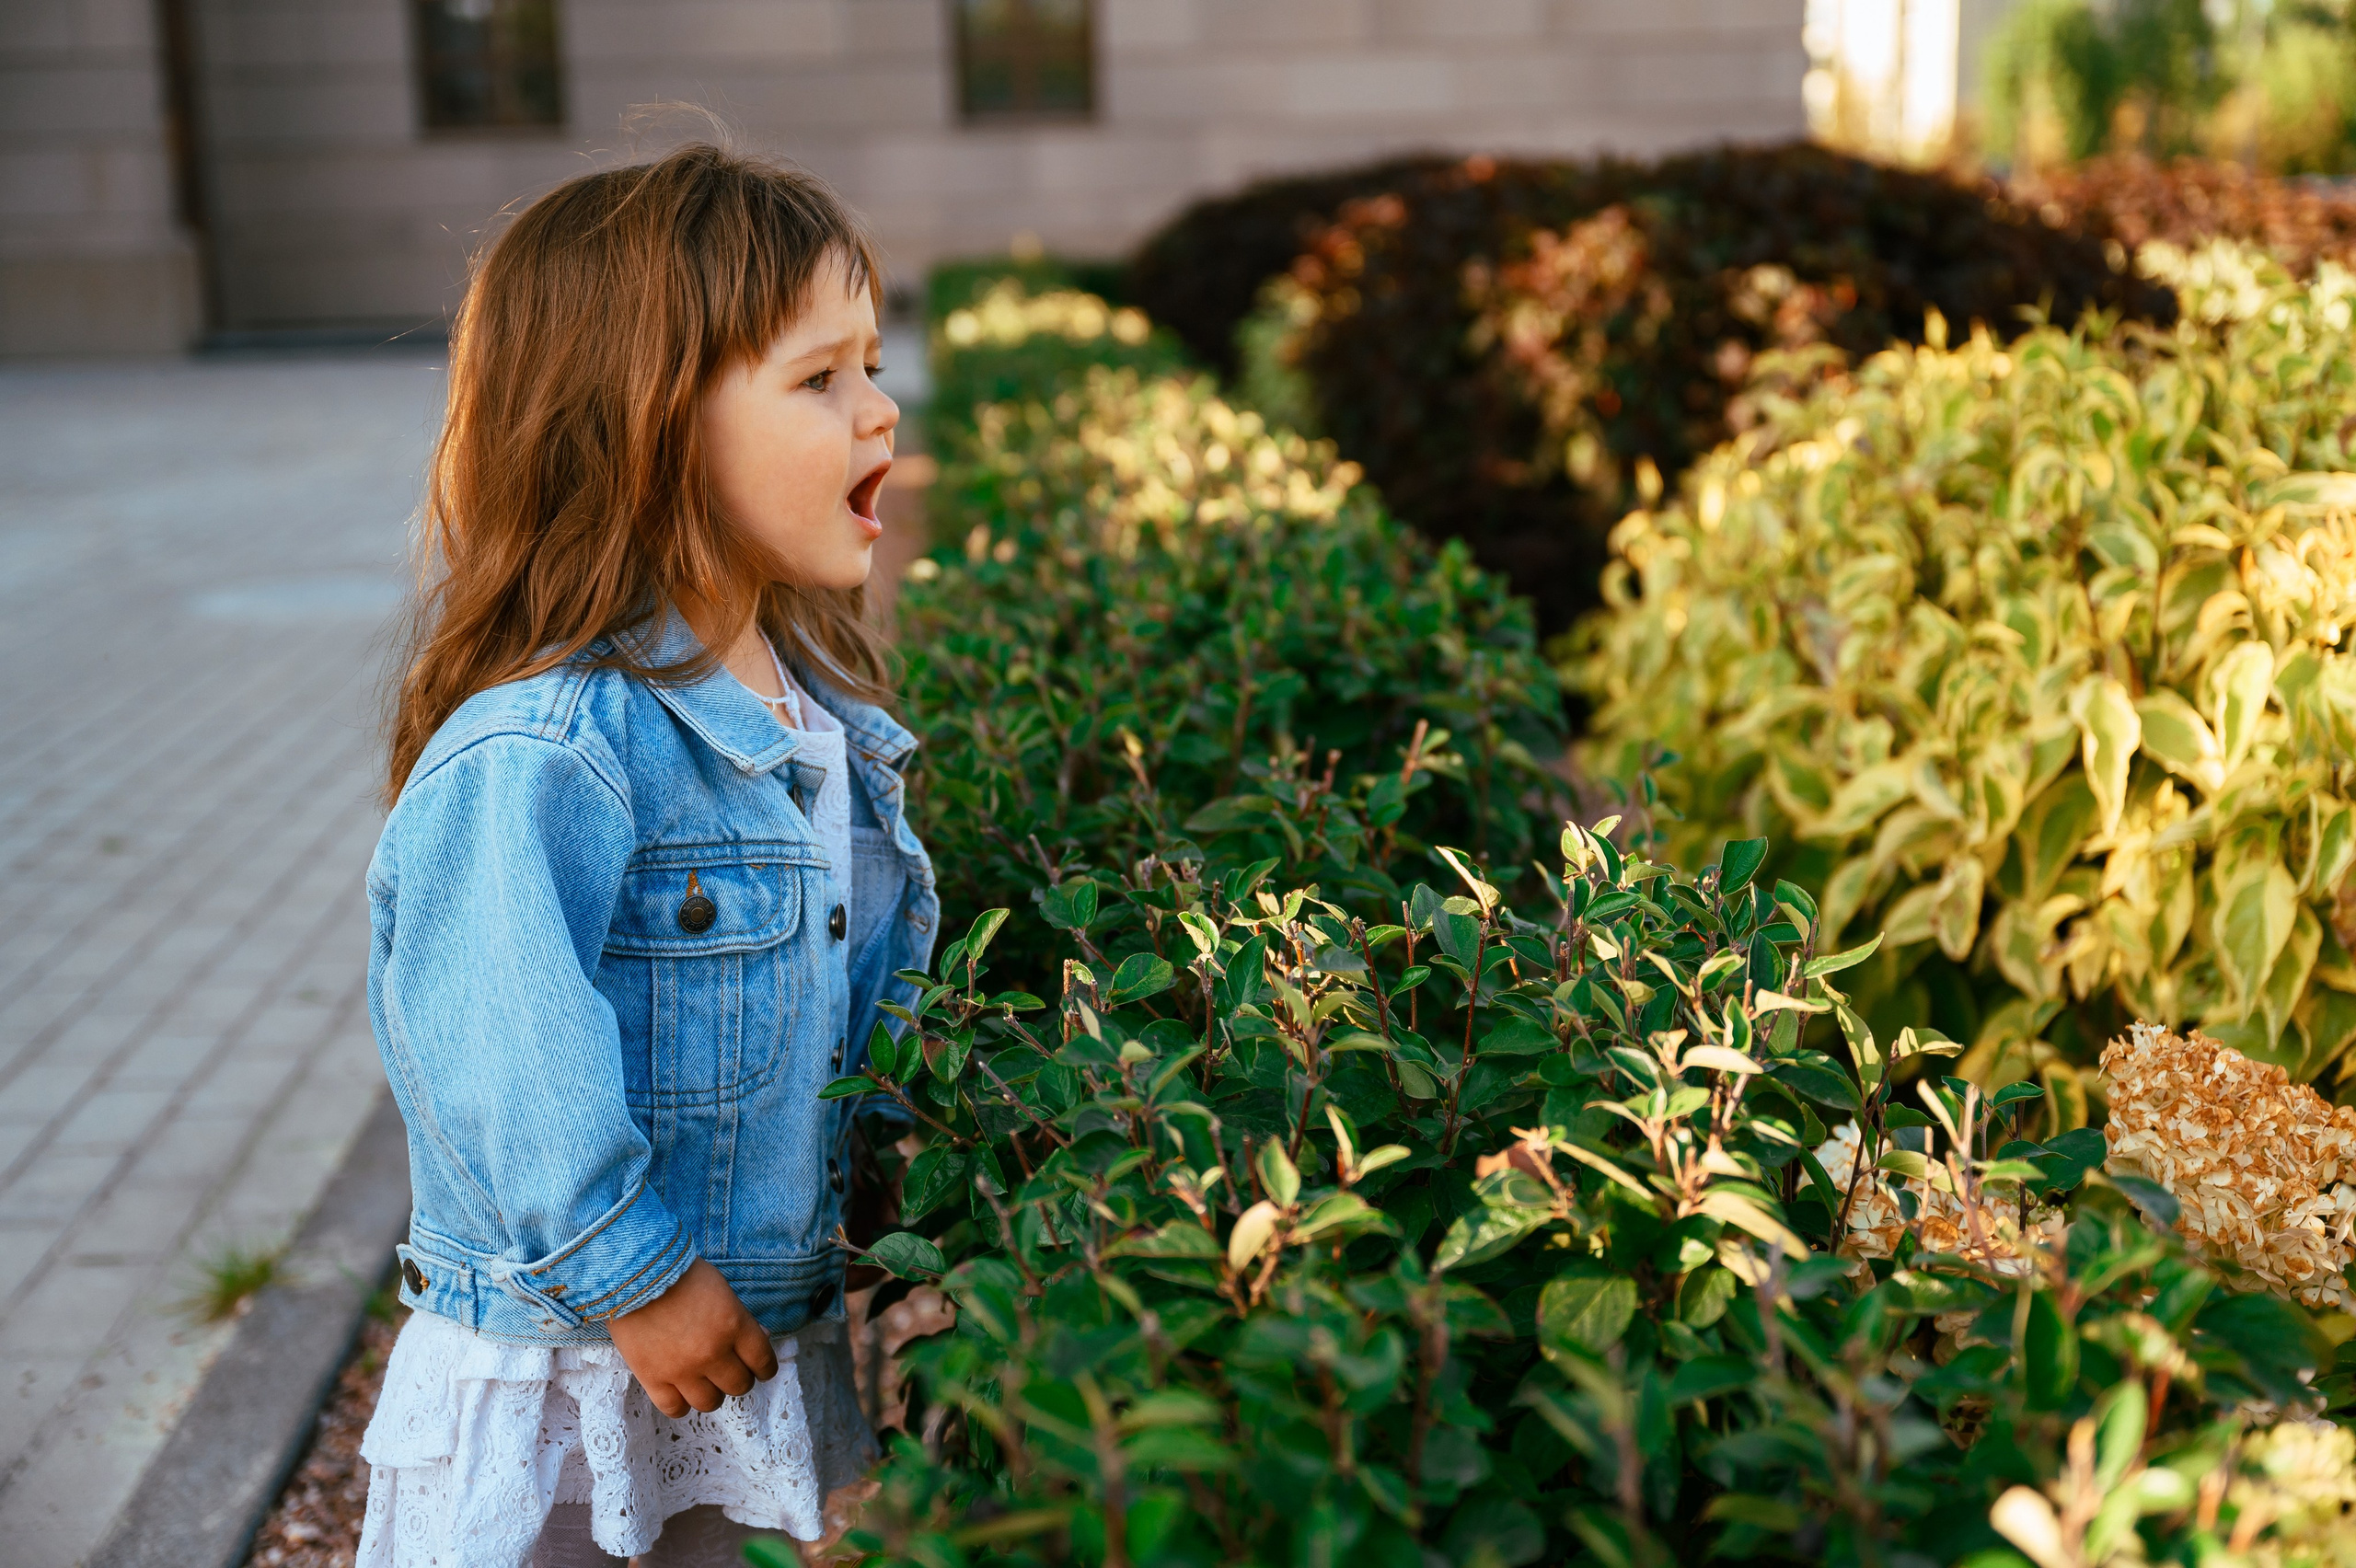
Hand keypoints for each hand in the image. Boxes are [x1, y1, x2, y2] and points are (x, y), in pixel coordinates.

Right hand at [606, 1258, 777, 1416]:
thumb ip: (741, 1319)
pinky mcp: (652, 1378)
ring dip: (711, 1393)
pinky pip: (674, 1409)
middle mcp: (712, 1353)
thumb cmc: (680, 1274)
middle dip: (738, 1378)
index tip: (761, 1369)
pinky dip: (681, 1404)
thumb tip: (761, 1338)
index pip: (763, 1362)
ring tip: (704, 1381)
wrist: (633, 1273)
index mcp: (734, 1326)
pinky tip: (680, 1392)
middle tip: (729, 1369)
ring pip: (710, 1403)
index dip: (765, 1368)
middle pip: (739, 1385)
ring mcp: (682, 1370)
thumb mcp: (722, 1290)